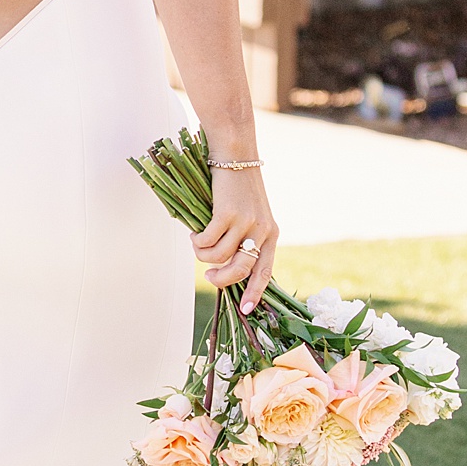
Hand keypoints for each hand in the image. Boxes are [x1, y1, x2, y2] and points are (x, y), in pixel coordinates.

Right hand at [194, 165, 277, 313]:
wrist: (235, 155)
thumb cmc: (238, 186)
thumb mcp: (250, 214)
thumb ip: (244, 237)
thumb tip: (225, 265)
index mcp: (271, 234)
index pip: (265, 271)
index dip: (255, 293)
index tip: (245, 310)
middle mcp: (262, 231)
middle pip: (240, 270)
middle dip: (221, 279)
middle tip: (208, 277)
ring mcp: (246, 222)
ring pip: (220, 257)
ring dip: (203, 256)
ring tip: (197, 244)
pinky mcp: (227, 213)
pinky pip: (208, 240)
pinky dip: (197, 241)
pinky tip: (194, 234)